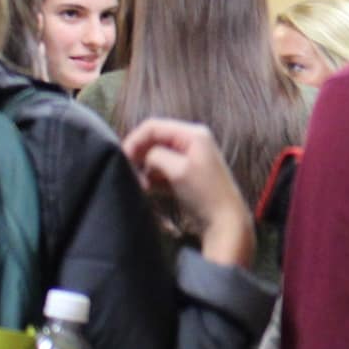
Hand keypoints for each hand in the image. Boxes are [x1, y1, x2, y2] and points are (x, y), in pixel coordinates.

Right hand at [123, 120, 254, 268]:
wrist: (225, 222)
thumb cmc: (206, 194)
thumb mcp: (177, 169)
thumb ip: (155, 155)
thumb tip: (144, 156)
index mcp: (193, 134)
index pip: (153, 126)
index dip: (135, 140)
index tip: (123, 158)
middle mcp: (193, 142)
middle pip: (154, 141)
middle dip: (140, 156)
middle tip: (130, 173)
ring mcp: (190, 159)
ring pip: (156, 157)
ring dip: (145, 169)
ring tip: (141, 185)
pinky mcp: (186, 176)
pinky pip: (163, 171)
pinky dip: (153, 178)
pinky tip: (148, 190)